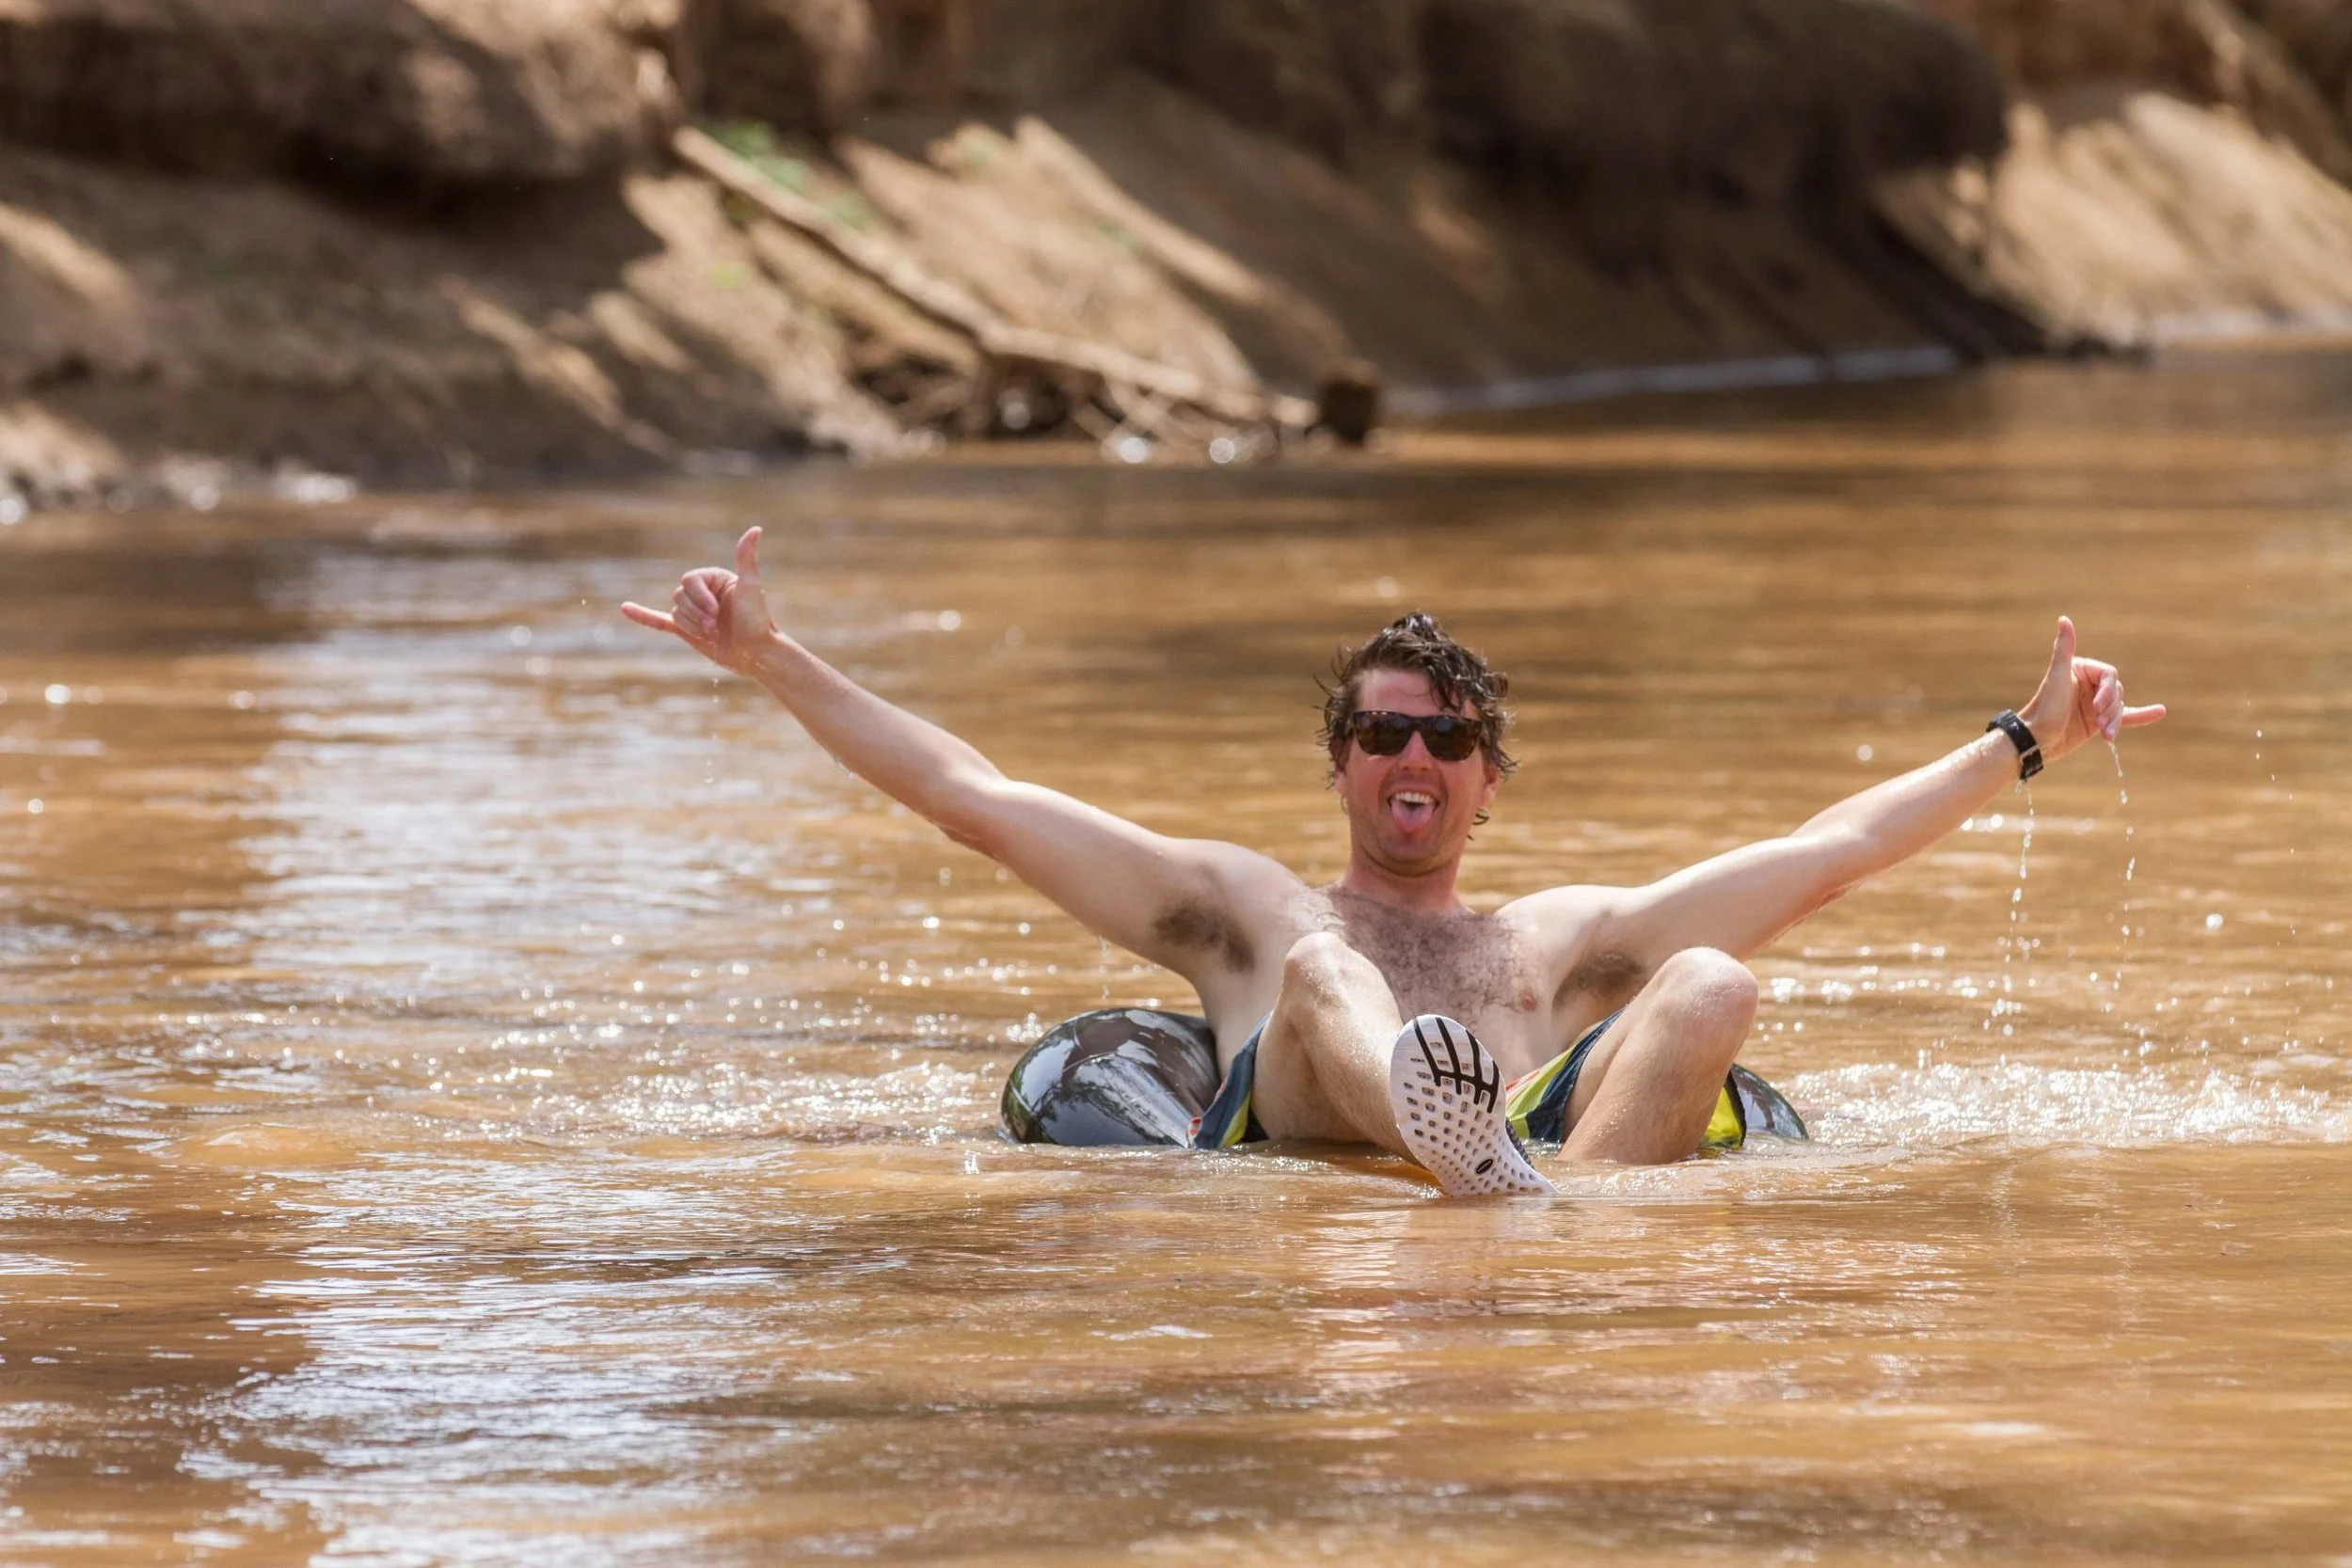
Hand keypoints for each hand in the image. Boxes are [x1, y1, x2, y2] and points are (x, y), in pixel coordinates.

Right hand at [621, 527, 778, 674]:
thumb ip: (746, 559)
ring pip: (676, 613)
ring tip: (714, 636)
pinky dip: (643, 615)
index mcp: (713, 578)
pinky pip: (659, 621)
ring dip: (693, 627)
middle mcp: (702, 593)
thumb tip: (755, 529)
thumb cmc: (757, 620)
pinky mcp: (687, 631)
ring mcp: (694, 612)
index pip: (689, 581)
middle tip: (718, 628)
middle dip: (697, 615)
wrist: (757, 654)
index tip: (717, 611)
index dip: (700, 597)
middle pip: (680, 597)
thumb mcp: (750, 587)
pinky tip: (625, 608)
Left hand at [2017, 616, 2165, 761]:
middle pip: (2116, 691)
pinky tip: (2160, 712)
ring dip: (2115, 721)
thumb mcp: (2057, 677)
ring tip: (2106, 735)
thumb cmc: (2044, 708)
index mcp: (2081, 669)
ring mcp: (2094, 703)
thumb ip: (2064, 649)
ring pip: (2119, 707)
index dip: (2108, 691)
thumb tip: (2064, 619)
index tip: (2097, 706)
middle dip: (2110, 708)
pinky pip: (2124, 716)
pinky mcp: (2098, 721)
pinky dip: (2141, 715)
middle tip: (2097, 722)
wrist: (2036, 741)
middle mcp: (2089, 684)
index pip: (2110, 675)